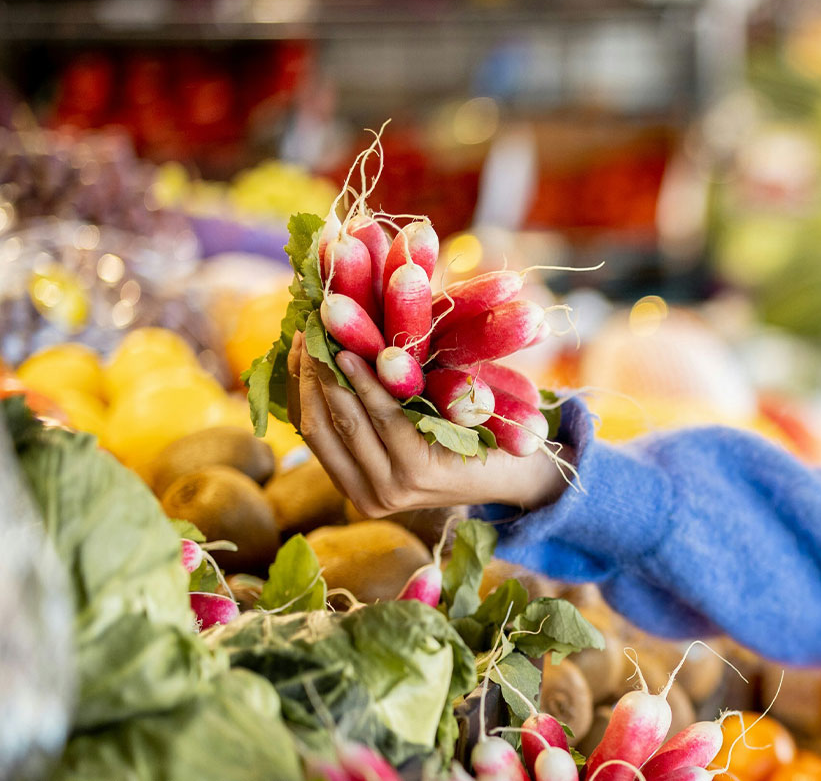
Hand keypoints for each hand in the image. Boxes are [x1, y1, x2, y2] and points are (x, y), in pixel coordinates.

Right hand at [287, 331, 566, 516]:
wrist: (525, 467)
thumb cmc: (468, 435)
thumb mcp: (413, 419)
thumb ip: (375, 400)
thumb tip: (332, 339)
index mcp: (356, 486)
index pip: (309, 429)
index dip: (296, 382)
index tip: (294, 338)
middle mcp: (368, 496)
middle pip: (318, 424)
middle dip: (308, 370)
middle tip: (307, 324)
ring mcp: (391, 490)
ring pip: (346, 420)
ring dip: (330, 371)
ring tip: (326, 326)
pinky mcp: (418, 474)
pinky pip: (386, 418)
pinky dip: (368, 384)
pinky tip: (357, 353)